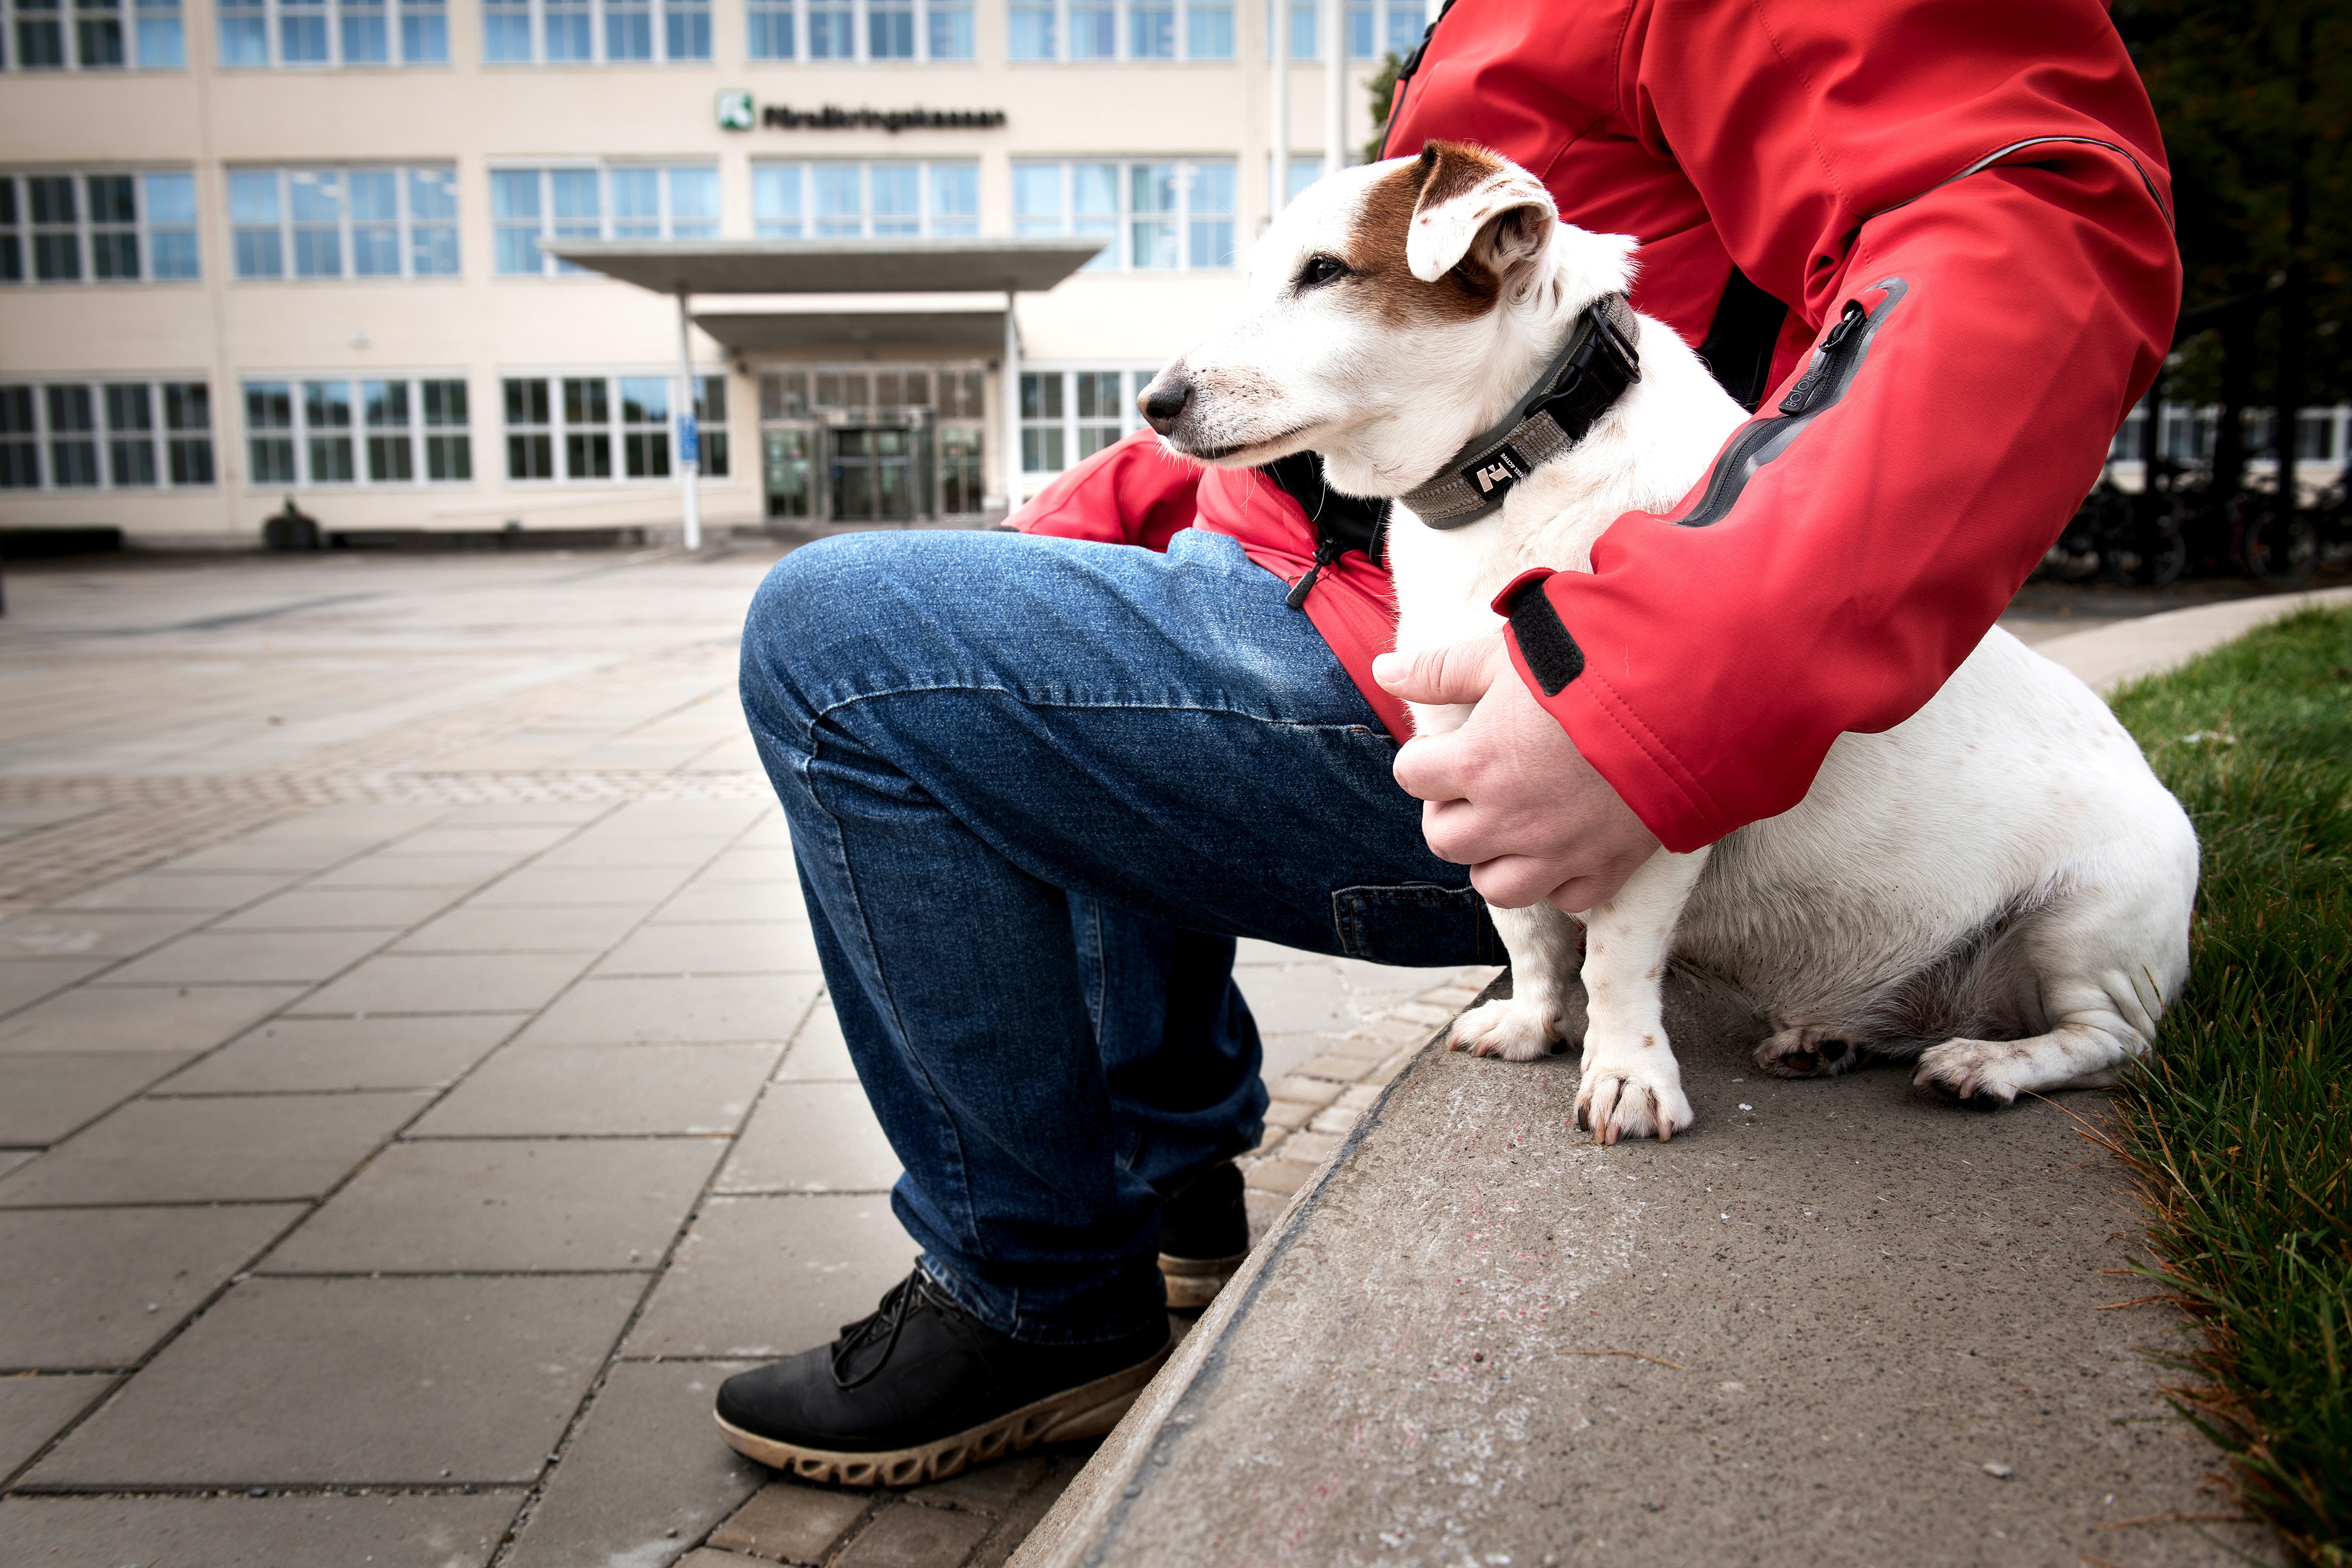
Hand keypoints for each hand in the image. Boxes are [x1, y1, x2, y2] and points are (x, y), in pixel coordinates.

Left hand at [1373, 633, 1659, 911]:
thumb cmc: (1592, 664)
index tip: (1448, 748)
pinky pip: (1566, 901)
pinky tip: (1566, 847)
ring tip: (1511, 827)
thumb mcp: (1506, 654)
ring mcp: (1558, 852)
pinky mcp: (1607, 867)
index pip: (1411, 778)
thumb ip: (1440, 669)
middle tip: (1476, 789)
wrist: (1685, 695)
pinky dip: (1560, 882)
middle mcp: (1509, 818)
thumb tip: (1382, 670)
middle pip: (1445, 841)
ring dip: (1495, 860)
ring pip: (1497, 888)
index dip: (1425, 760)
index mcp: (1476, 764)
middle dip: (1451, 815)